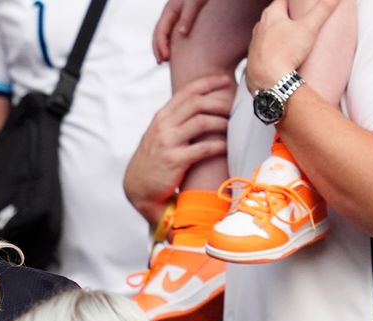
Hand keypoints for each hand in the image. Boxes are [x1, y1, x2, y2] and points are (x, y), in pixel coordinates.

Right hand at [124, 74, 233, 223]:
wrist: (138, 187)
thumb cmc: (153, 160)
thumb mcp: (158, 134)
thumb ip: (174, 119)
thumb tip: (198, 104)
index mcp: (161, 116)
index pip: (187, 91)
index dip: (209, 82)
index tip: (226, 80)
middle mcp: (163, 126)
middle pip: (197, 103)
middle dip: (220, 102)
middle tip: (235, 108)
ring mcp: (168, 142)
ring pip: (202, 122)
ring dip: (222, 122)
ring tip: (232, 127)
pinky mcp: (174, 160)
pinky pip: (203, 148)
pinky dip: (219, 145)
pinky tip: (226, 146)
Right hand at [152, 0, 210, 62]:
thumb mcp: (195, 2)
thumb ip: (188, 17)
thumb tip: (182, 33)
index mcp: (169, 10)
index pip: (160, 31)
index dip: (161, 46)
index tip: (166, 58)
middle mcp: (169, 14)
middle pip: (158, 34)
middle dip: (158, 49)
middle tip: (161, 62)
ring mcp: (174, 17)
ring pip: (164, 35)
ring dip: (162, 48)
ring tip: (165, 61)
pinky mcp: (181, 20)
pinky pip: (171, 34)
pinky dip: (170, 44)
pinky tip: (176, 52)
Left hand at [245, 0, 340, 92]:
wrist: (269, 82)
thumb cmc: (285, 53)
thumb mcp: (309, 27)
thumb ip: (323, 9)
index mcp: (270, 15)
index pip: (282, 0)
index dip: (294, 0)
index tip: (302, 2)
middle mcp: (259, 28)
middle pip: (275, 16)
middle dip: (288, 15)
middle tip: (301, 16)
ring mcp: (255, 44)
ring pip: (269, 33)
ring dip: (280, 32)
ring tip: (293, 34)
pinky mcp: (254, 59)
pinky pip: (266, 49)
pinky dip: (274, 48)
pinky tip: (283, 52)